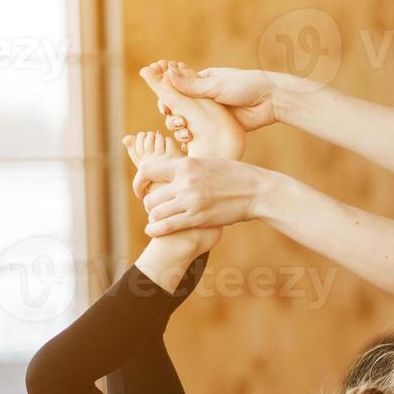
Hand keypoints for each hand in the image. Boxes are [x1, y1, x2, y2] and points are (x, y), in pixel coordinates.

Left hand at [132, 155, 263, 236]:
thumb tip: (173, 168)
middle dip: (148, 204)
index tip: (139, 189)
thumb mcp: (208, 163)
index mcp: (185, 165)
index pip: (148, 170)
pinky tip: (152, 231)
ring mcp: (191, 201)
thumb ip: (188, 167)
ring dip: (153, 218)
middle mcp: (185, 182)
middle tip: (153, 209)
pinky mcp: (198, 218)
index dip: (138, 182)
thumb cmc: (234, 175)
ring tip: (155, 220)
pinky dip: (156, 229)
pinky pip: (168, 226)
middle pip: (150, 196)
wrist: (256, 191)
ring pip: (156, 213)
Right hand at [157, 65, 279, 135]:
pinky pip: (200, 135)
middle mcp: (203, 99)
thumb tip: (166, 71)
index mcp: (201, 82)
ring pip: (187, 123)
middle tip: (176, 120)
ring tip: (185, 132)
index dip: (166, 97)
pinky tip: (189, 144)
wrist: (271, 101)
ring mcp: (210, 115)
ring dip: (180, 128)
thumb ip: (191, 84)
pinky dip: (192, 140)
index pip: (175, 89)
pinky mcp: (218, 129)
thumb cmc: (246, 86)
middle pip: (178, 108)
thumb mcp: (216, 84)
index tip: (164, 105)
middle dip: (172, 115)